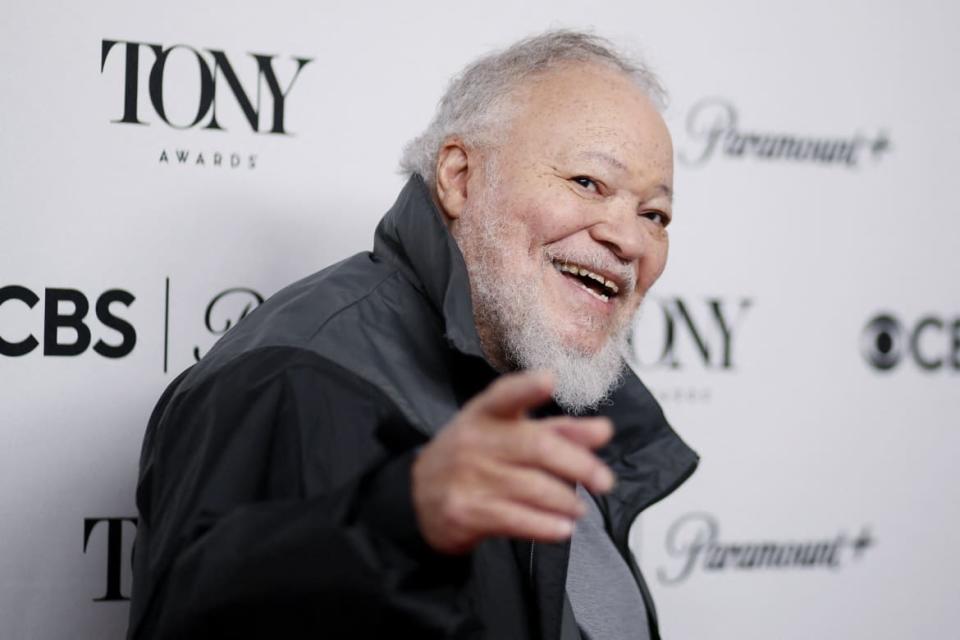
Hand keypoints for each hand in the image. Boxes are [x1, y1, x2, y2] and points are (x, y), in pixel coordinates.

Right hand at [411, 370, 614, 554]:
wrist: (418, 496)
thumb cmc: (474, 456)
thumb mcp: (506, 433)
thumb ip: (557, 430)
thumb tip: (604, 431)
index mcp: (485, 413)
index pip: (505, 395)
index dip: (527, 387)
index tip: (549, 379)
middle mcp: (475, 440)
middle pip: (536, 446)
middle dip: (578, 464)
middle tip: (604, 480)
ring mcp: (469, 476)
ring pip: (532, 487)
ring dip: (566, 500)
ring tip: (580, 508)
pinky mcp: (466, 511)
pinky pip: (516, 519)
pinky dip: (546, 526)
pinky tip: (564, 528)